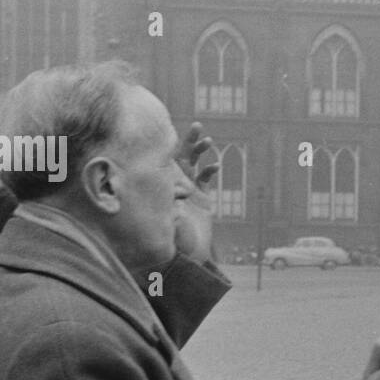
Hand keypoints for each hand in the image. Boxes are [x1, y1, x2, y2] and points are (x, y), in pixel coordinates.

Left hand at [174, 122, 217, 262]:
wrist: (190, 252)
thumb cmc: (175, 240)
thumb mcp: (171, 226)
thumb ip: (174, 214)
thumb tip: (177, 206)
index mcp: (164, 186)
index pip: (164, 162)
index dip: (169, 147)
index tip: (174, 134)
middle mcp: (175, 183)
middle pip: (180, 156)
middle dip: (188, 141)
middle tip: (196, 126)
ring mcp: (189, 188)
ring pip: (194, 163)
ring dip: (200, 150)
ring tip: (208, 140)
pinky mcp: (202, 196)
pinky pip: (206, 178)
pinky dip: (210, 170)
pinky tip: (215, 166)